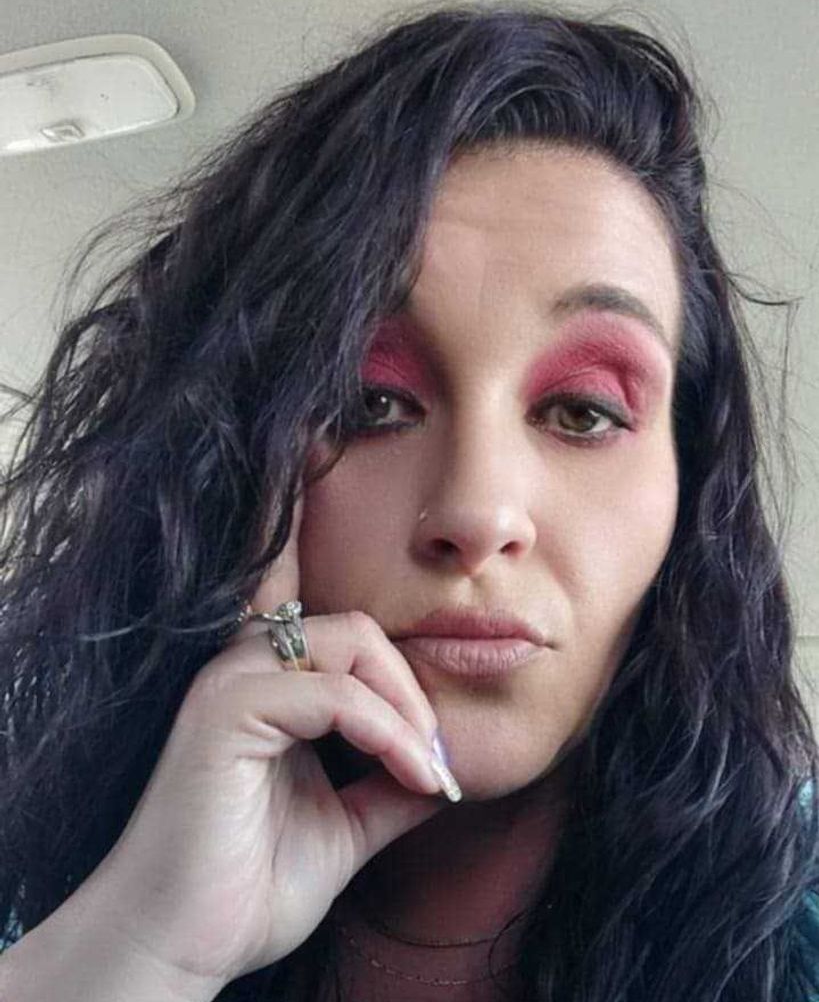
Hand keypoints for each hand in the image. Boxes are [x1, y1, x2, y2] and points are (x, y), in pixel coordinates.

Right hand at [73, 481, 452, 994]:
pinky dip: (386, 731)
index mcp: (267, 682)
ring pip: (348, 640)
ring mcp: (229, 683)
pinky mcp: (225, 712)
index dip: (312, 526)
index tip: (351, 515)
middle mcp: (243, 667)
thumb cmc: (252, 884)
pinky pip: (333, 694)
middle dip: (412, 687)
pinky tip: (411, 775)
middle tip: (438, 759)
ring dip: (404, 705)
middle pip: (357, 626)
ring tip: (429, 769)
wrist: (182, 947)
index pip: (307, 600)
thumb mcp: (346, 825)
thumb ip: (390, 785)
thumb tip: (450, 766)